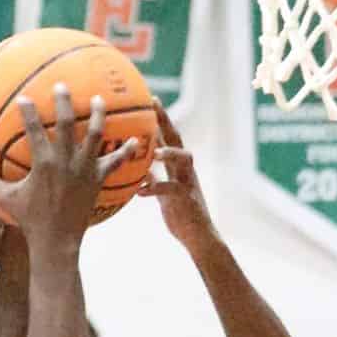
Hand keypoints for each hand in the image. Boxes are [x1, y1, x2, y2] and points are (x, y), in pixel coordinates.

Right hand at [0, 85, 139, 251]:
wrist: (56, 242)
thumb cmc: (30, 222)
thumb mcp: (8, 202)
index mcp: (42, 163)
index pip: (33, 129)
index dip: (28, 111)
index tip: (24, 98)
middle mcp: (64, 161)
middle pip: (66, 123)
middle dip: (63, 102)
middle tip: (62, 86)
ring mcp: (83, 170)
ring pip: (94, 135)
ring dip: (97, 115)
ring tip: (99, 99)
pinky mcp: (97, 180)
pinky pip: (115, 163)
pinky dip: (126, 151)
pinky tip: (137, 141)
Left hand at [138, 99, 216, 253]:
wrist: (197, 237)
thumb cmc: (180, 215)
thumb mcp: (164, 193)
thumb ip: (155, 178)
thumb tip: (141, 169)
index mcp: (178, 167)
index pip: (169, 137)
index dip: (161, 118)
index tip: (150, 99)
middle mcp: (185, 169)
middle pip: (177, 138)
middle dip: (166, 120)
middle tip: (153, 105)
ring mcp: (188, 182)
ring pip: (183, 158)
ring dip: (169, 152)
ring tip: (153, 152)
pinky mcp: (186, 199)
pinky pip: (171, 190)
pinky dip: (155, 189)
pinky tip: (139, 191)